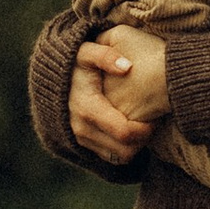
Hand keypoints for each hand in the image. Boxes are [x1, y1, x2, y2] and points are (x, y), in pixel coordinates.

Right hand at [69, 23, 167, 165]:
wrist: (53, 78)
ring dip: (136, 145)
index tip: (156, 117)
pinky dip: (126, 148)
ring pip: (120, 157)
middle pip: (125, 150)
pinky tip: (132, 130)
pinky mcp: (83, 145)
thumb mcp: (87, 50)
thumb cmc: (76, 62)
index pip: (125, 132)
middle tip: (155, 121)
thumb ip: (105, 54)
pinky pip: (112, 157)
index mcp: (87, 108)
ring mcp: (81, 139)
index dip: (146, 129)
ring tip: (145, 125)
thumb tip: (126, 66)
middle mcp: (82, 129)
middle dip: (145, 139)